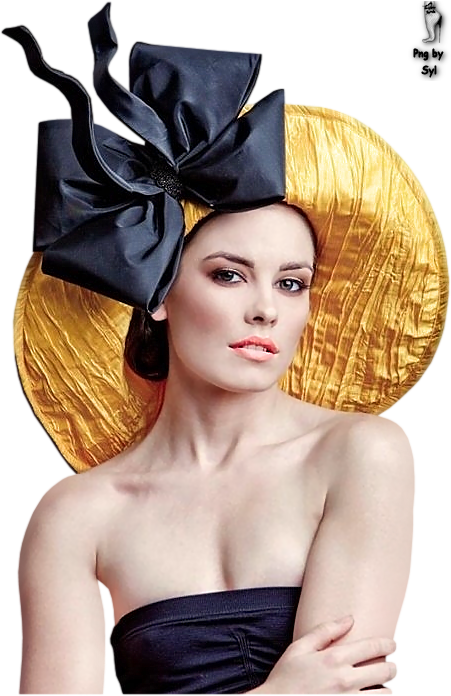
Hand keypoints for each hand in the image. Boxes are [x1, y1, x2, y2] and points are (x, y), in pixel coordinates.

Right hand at [260, 616, 397, 694]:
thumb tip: (349, 618)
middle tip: (394, 666)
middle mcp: (345, 681)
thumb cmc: (285, 678)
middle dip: (394, 667)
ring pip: (385, 695)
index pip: (373, 647)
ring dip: (388, 689)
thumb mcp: (299, 648)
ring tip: (386, 686)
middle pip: (386, 671)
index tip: (395, 644)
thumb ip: (325, 631)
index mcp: (334, 659)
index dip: (389, 645)